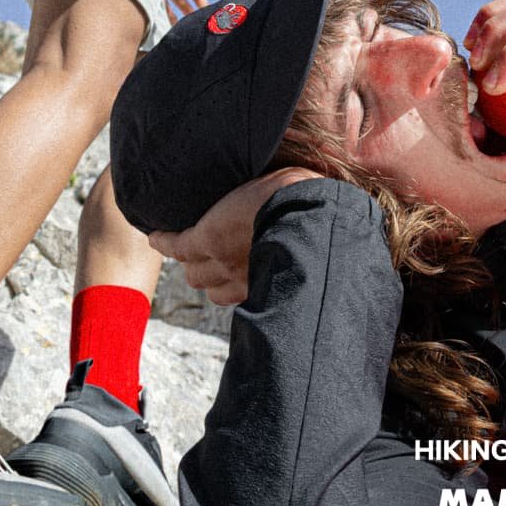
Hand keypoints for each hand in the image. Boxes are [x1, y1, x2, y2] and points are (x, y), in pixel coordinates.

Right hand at [148, 167, 322, 304]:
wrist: (314, 212)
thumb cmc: (325, 228)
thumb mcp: (313, 244)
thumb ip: (311, 246)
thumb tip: (349, 238)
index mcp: (267, 281)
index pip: (237, 293)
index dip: (231, 285)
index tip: (230, 278)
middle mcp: (244, 277)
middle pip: (212, 287)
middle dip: (209, 277)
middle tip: (207, 260)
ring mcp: (223, 259)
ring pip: (194, 271)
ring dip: (189, 260)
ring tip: (182, 247)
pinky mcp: (208, 238)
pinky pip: (177, 245)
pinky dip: (165, 241)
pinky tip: (156, 235)